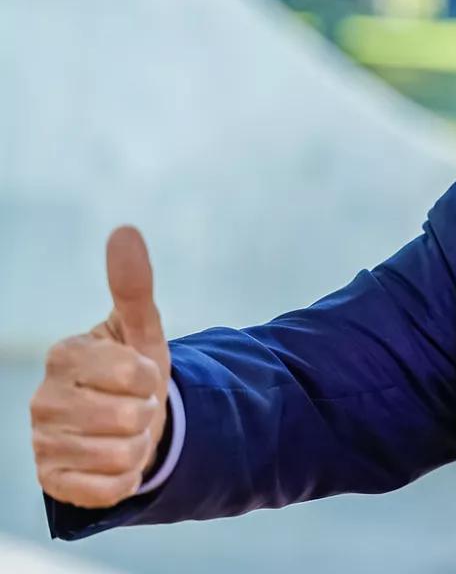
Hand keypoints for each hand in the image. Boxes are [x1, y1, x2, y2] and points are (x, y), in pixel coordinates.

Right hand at [30, 226, 171, 507]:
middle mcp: (42, 398)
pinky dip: (125, 478)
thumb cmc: (133, 370)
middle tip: (135, 407)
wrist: (127, 421)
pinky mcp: (51, 481)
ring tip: (126, 433)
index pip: (133, 374)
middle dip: (147, 415)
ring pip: (121, 454)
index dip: (150, 379)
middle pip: (129, 417)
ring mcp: (42, 441)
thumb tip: (124, 230)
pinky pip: (108, 489)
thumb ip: (133, 285)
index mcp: (63, 355)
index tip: (139, 376)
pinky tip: (114, 461)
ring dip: (138, 447)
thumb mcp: (141, 330)